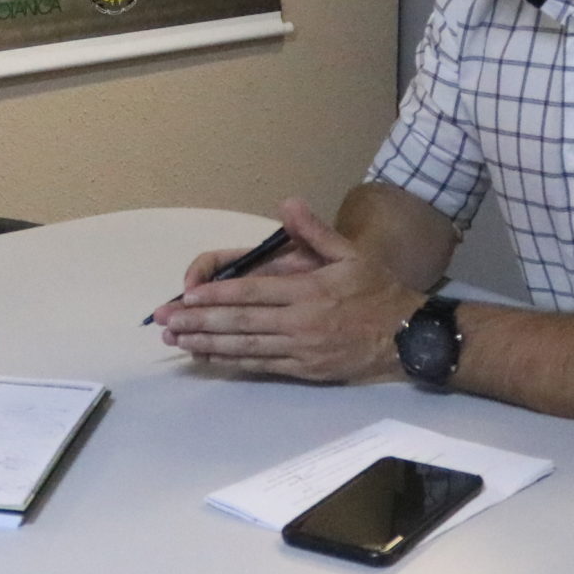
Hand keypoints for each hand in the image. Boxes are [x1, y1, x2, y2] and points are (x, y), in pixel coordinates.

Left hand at [154, 199, 422, 382]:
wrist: (408, 337)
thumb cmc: (377, 291)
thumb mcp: (352, 254)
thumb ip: (316, 231)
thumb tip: (288, 204)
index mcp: (307, 291)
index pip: (252, 293)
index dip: (216, 296)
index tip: (186, 296)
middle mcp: (299, 322)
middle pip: (240, 323)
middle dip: (198, 322)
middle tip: (166, 322)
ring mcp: (300, 350)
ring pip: (244, 347)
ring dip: (207, 344)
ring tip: (177, 341)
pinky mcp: (303, 369)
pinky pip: (260, 366)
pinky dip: (231, 361)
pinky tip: (208, 358)